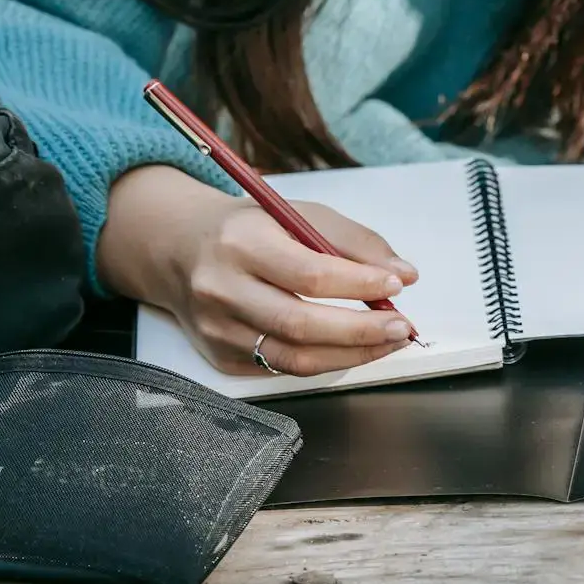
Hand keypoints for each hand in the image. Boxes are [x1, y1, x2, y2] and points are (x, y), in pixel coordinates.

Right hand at [98, 166, 421, 376]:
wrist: (180, 249)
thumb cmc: (250, 230)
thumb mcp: (299, 215)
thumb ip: (354, 242)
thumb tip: (404, 273)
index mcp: (241, 243)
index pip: (310, 274)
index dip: (360, 285)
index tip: (396, 285)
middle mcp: (222, 289)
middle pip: (301, 324)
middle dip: (362, 331)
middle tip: (401, 327)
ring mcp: (217, 329)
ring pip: (294, 358)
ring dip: (351, 355)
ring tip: (387, 341)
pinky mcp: (220, 356)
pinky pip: (282, 369)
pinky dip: (325, 362)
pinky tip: (351, 349)